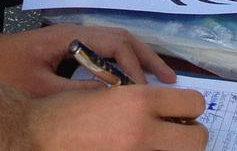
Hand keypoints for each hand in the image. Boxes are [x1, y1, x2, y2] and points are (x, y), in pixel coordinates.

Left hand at [0, 24, 174, 96]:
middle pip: (121, 39)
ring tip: (158, 79)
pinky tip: (124, 82)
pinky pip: (101, 51)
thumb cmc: (3, 71)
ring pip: (114, 43)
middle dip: (147, 58)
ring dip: (136, 59)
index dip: (135, 69)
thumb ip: (77, 95)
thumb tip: (112, 102)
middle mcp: (76, 32)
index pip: (116, 45)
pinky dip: (119, 63)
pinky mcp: (65, 47)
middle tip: (171, 80)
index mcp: (72, 37)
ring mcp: (71, 38)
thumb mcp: (40, 89)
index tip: (145, 93)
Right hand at [26, 85, 207, 150]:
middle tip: (177, 132)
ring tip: (154, 141)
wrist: (39, 136)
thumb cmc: (68, 110)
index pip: (193, 103)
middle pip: (197, 139)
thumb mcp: (109, 92)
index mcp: (139, 101)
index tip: (182, 111)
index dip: (190, 106)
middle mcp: (143, 131)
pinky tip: (136, 149)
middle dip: (191, 134)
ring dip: (173, 148)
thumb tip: (167, 108)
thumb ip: (140, 99)